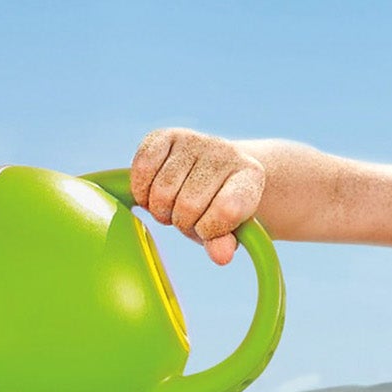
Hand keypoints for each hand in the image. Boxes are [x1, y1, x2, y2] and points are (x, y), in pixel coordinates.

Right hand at [130, 128, 265, 264]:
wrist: (216, 173)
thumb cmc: (221, 207)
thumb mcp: (228, 230)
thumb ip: (225, 243)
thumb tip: (220, 256)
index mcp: (250, 176)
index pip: (227, 211)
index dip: (211, 230)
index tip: (210, 231)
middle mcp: (225, 152)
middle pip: (188, 205)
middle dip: (183, 222)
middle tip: (188, 218)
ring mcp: (195, 140)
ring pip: (162, 191)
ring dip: (161, 211)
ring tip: (172, 207)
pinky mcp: (165, 135)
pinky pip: (143, 167)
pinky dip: (141, 191)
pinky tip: (151, 196)